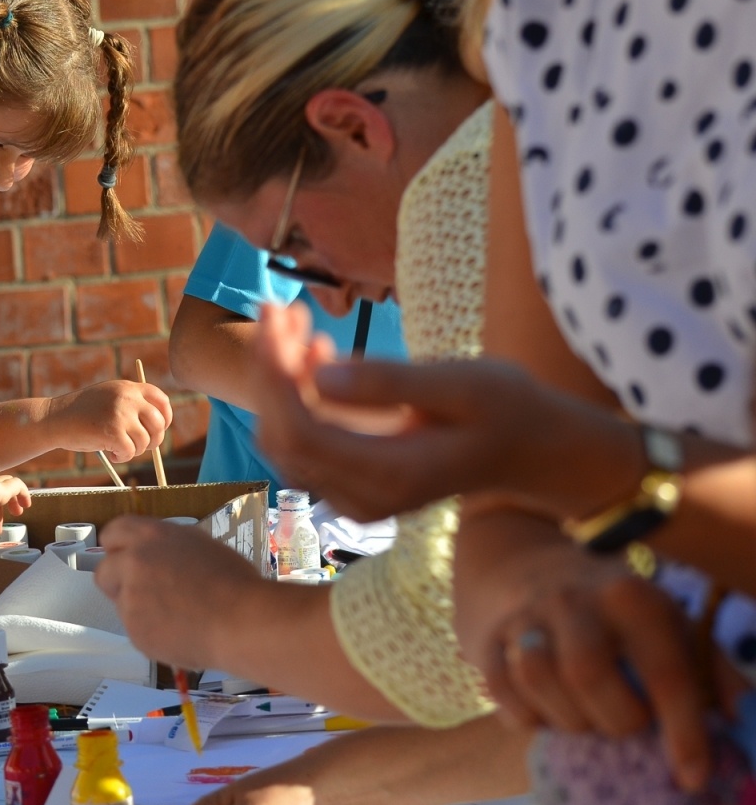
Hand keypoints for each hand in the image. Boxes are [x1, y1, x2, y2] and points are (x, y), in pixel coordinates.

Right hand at [45, 380, 172, 463]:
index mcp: (128, 387)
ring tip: (116, 448)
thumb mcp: (109, 397)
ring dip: (133, 451)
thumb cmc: (82, 413)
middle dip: (154, 440)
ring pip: (145, 441)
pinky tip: (109, 454)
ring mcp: (120, 414)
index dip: (165, 417)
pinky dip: (122, 457)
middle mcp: (127, 398)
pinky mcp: (113, 432)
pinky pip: (130, 452)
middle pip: (159, 424)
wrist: (54, 418)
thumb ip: (131, 403)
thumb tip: (160, 426)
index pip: (161, 400)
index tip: (158, 429)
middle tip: (140, 447)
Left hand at [95, 516, 263, 670]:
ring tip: (176, 616)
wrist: (241, 622)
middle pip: (103, 571)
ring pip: (122, 604)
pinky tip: (180, 632)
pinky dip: (153, 632)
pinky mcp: (134, 631)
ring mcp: (130, 599)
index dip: (118, 548)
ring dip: (139, 609)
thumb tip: (155, 555)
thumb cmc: (233, 581)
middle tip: (144, 592)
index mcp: (150, 535)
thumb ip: (166, 547)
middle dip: (118, 582)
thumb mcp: (198, 545)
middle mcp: (133, 562)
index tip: (127, 559)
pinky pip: (137, 630)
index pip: (112, 533)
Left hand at [251, 303, 634, 520]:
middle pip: (283, 436)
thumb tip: (321, 376)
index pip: (301, 432)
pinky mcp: (354, 482)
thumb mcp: (461, 385)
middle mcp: (363, 497)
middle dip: (269, 370)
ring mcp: (355, 496)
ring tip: (297, 320)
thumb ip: (391, 382)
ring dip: (279, 380)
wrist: (534, 450)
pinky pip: (307, 442)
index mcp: (389, 476)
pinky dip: (299, 395)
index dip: (275, 375)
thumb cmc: (508, 409)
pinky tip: (318, 351)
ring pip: (286, 439)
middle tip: (279, 307)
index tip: (275, 317)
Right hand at [457, 535, 711, 791]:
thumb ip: (708, 667)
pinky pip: (503, 695)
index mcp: (631, 596)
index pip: (664, 671)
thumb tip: (735, 715)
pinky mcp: (484, 641)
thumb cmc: (609, 605)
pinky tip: (548, 709)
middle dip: (616, 719)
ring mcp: (522, 618)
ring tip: (585, 718)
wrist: (519, 560)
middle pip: (590, 676)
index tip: (692, 776)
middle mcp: (573, 600)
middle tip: (626, 725)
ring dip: (568, 718)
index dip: (683, 731)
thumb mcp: (666, 618)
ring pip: (538, 680)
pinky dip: (529, 717)